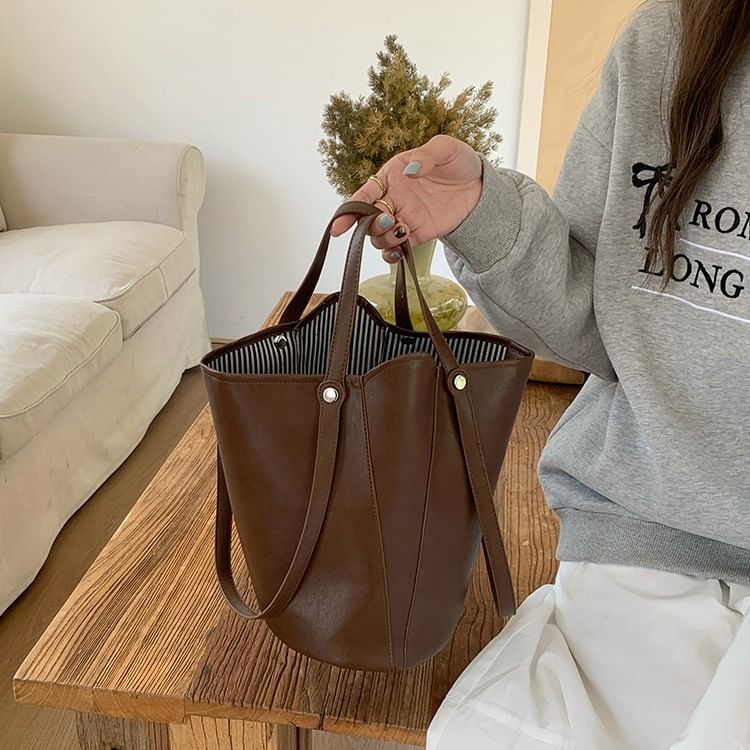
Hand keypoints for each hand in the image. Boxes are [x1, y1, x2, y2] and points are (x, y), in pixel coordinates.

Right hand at [331, 134, 482, 262]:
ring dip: (383, 238)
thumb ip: (426, 157)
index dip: (348, 211)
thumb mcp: (445, 149)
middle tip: (391, 220)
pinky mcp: (416, 235)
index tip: (339, 226)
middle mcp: (392, 199)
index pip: (363, 195)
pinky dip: (392, 255)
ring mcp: (403, 218)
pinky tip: (399, 253)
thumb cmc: (459, 162)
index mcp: (391, 176)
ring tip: (402, 230)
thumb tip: (411, 171)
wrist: (480, 186)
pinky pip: (396, 249)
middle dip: (371, 224)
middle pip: (367, 219)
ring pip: (379, 236)